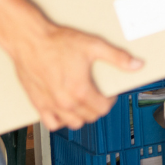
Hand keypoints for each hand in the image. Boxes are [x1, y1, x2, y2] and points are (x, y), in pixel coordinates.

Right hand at [8, 24, 142, 130]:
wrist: (29, 40)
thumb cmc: (57, 41)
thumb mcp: (93, 45)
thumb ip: (117, 57)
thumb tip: (136, 64)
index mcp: (80, 90)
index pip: (103, 108)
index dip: (111, 100)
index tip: (109, 93)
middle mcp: (65, 102)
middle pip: (90, 117)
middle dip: (98, 107)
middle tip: (98, 95)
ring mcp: (50, 105)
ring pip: (73, 123)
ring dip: (81, 116)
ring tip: (84, 103)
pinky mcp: (37, 103)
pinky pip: (51, 123)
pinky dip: (60, 121)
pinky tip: (65, 110)